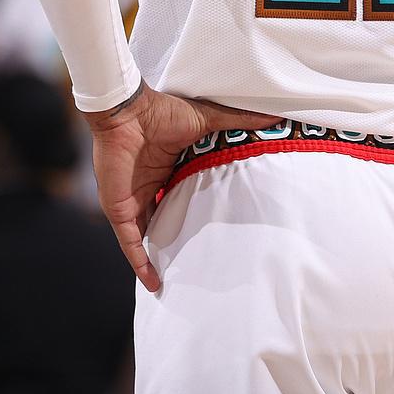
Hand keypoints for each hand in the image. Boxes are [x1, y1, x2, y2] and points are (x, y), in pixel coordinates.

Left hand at [84, 83, 280, 291]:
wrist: (128, 111)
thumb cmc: (162, 112)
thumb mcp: (207, 121)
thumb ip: (238, 122)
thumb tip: (273, 117)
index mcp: (167, 170)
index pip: (181, 198)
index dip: (195, 214)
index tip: (216, 229)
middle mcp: (149, 189)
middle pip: (164, 221)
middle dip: (177, 241)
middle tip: (201, 259)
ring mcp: (133, 202)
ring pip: (147, 238)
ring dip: (158, 258)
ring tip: (178, 280)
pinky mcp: (120, 209)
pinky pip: (130, 243)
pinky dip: (140, 262)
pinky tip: (153, 282)